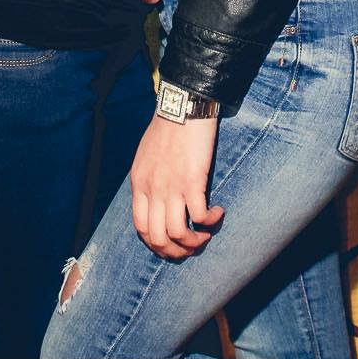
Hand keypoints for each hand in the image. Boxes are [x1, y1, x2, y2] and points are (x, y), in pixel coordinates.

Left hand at [130, 112, 223, 256]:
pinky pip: (200, 216)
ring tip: (205, 235)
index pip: (141, 229)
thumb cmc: (167, 128)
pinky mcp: (192, 181)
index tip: (172, 244)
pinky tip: (218, 214)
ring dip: (194, 242)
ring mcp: (171, 187)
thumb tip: (157, 200)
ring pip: (178, 234)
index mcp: (139, 184)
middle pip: (158, 238)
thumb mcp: (146, 157)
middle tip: (191, 247)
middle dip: (176, 252)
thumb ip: (148, 180)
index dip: (157, 245)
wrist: (182, 106)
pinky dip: (211, 222)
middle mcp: (152, 190)